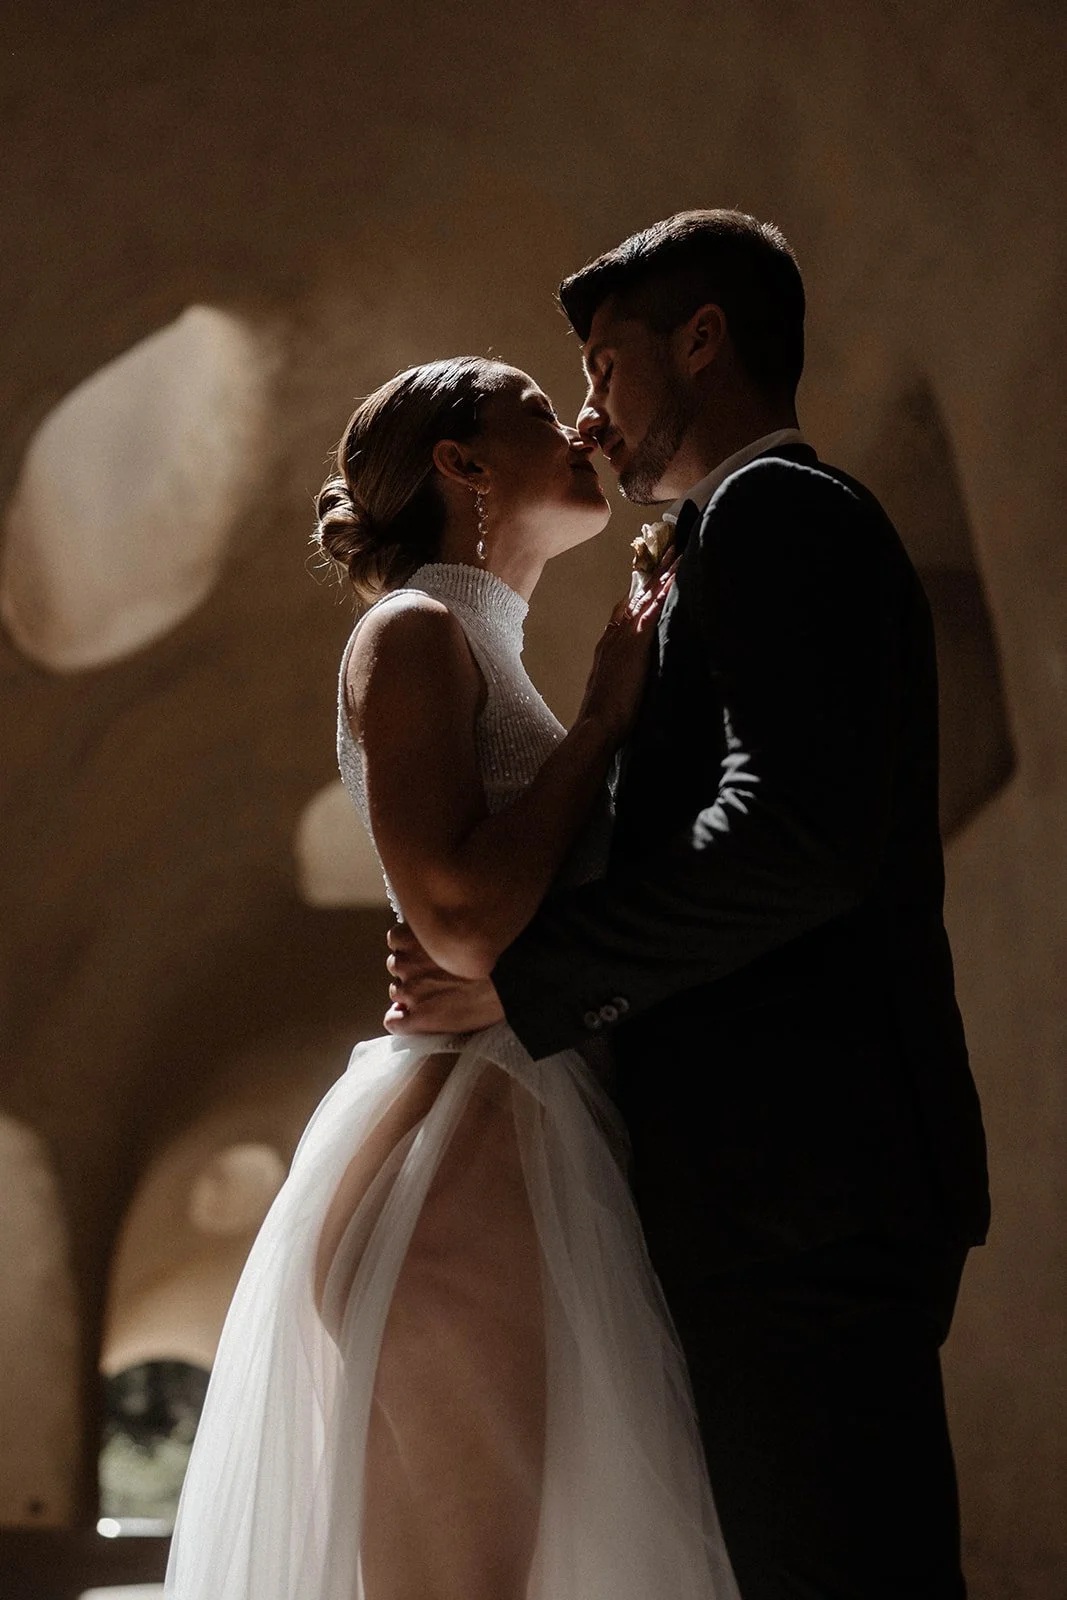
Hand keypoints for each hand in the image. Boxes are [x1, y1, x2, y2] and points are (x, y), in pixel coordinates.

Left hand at [384, 922, 504, 1034]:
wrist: (514, 980)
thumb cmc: (498, 949)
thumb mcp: (467, 922)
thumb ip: (442, 923)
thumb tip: (433, 929)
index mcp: (415, 935)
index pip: (396, 939)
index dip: (412, 947)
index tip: (429, 953)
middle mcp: (408, 962)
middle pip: (397, 966)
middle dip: (413, 971)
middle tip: (439, 976)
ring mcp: (412, 991)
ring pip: (397, 992)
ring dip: (410, 995)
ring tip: (438, 997)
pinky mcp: (421, 1017)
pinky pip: (395, 1022)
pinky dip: (401, 1021)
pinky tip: (416, 1021)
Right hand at [578, 557, 676, 741]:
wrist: (597, 725)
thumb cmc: (606, 716)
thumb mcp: (614, 689)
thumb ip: (624, 675)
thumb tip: (634, 674)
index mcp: (609, 646)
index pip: (626, 610)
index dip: (639, 591)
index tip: (651, 574)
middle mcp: (614, 636)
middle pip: (637, 596)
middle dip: (653, 572)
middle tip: (668, 547)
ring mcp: (623, 638)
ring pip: (645, 597)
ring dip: (662, 574)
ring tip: (677, 552)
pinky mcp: (634, 645)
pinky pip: (651, 611)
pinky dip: (662, 593)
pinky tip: (675, 578)